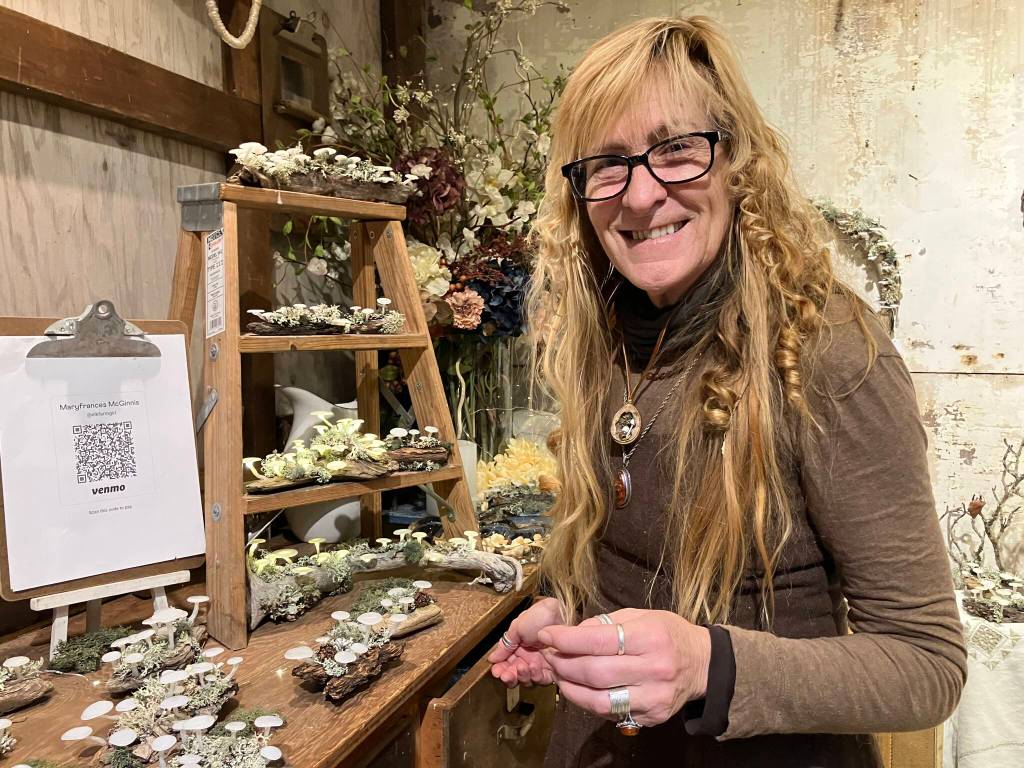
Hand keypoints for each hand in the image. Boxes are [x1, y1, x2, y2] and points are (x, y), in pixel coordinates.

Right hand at [488, 597, 563, 687]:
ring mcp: (541, 663)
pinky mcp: (553, 669)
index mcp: (519, 646)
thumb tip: (493, 657)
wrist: (561, 614)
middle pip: (515, 674)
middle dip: (508, 676)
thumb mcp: (517, 627)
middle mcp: (529, 656)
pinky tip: (532, 666)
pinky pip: (541, 679)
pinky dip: (535, 675)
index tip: (496, 671)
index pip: (506, 663)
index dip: (500, 669)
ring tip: (520, 667)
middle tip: (505, 675)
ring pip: (527, 679)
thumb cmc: (540, 615)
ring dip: (521, 676)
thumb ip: (505, 645)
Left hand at [538, 608, 710, 726]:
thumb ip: (605, 624)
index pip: (599, 641)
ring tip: (559, 675)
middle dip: (563, 664)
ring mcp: (654, 697)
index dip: (566, 640)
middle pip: (595, 672)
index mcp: (651, 637)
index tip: (546, 636)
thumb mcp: (641, 615)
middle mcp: (655, 669)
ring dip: (570, 688)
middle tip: (549, 656)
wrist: (703, 664)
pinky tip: (580, 689)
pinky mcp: (652, 717)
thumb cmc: (667, 634)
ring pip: (599, 700)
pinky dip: (589, 701)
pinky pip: (611, 713)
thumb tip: (570, 634)